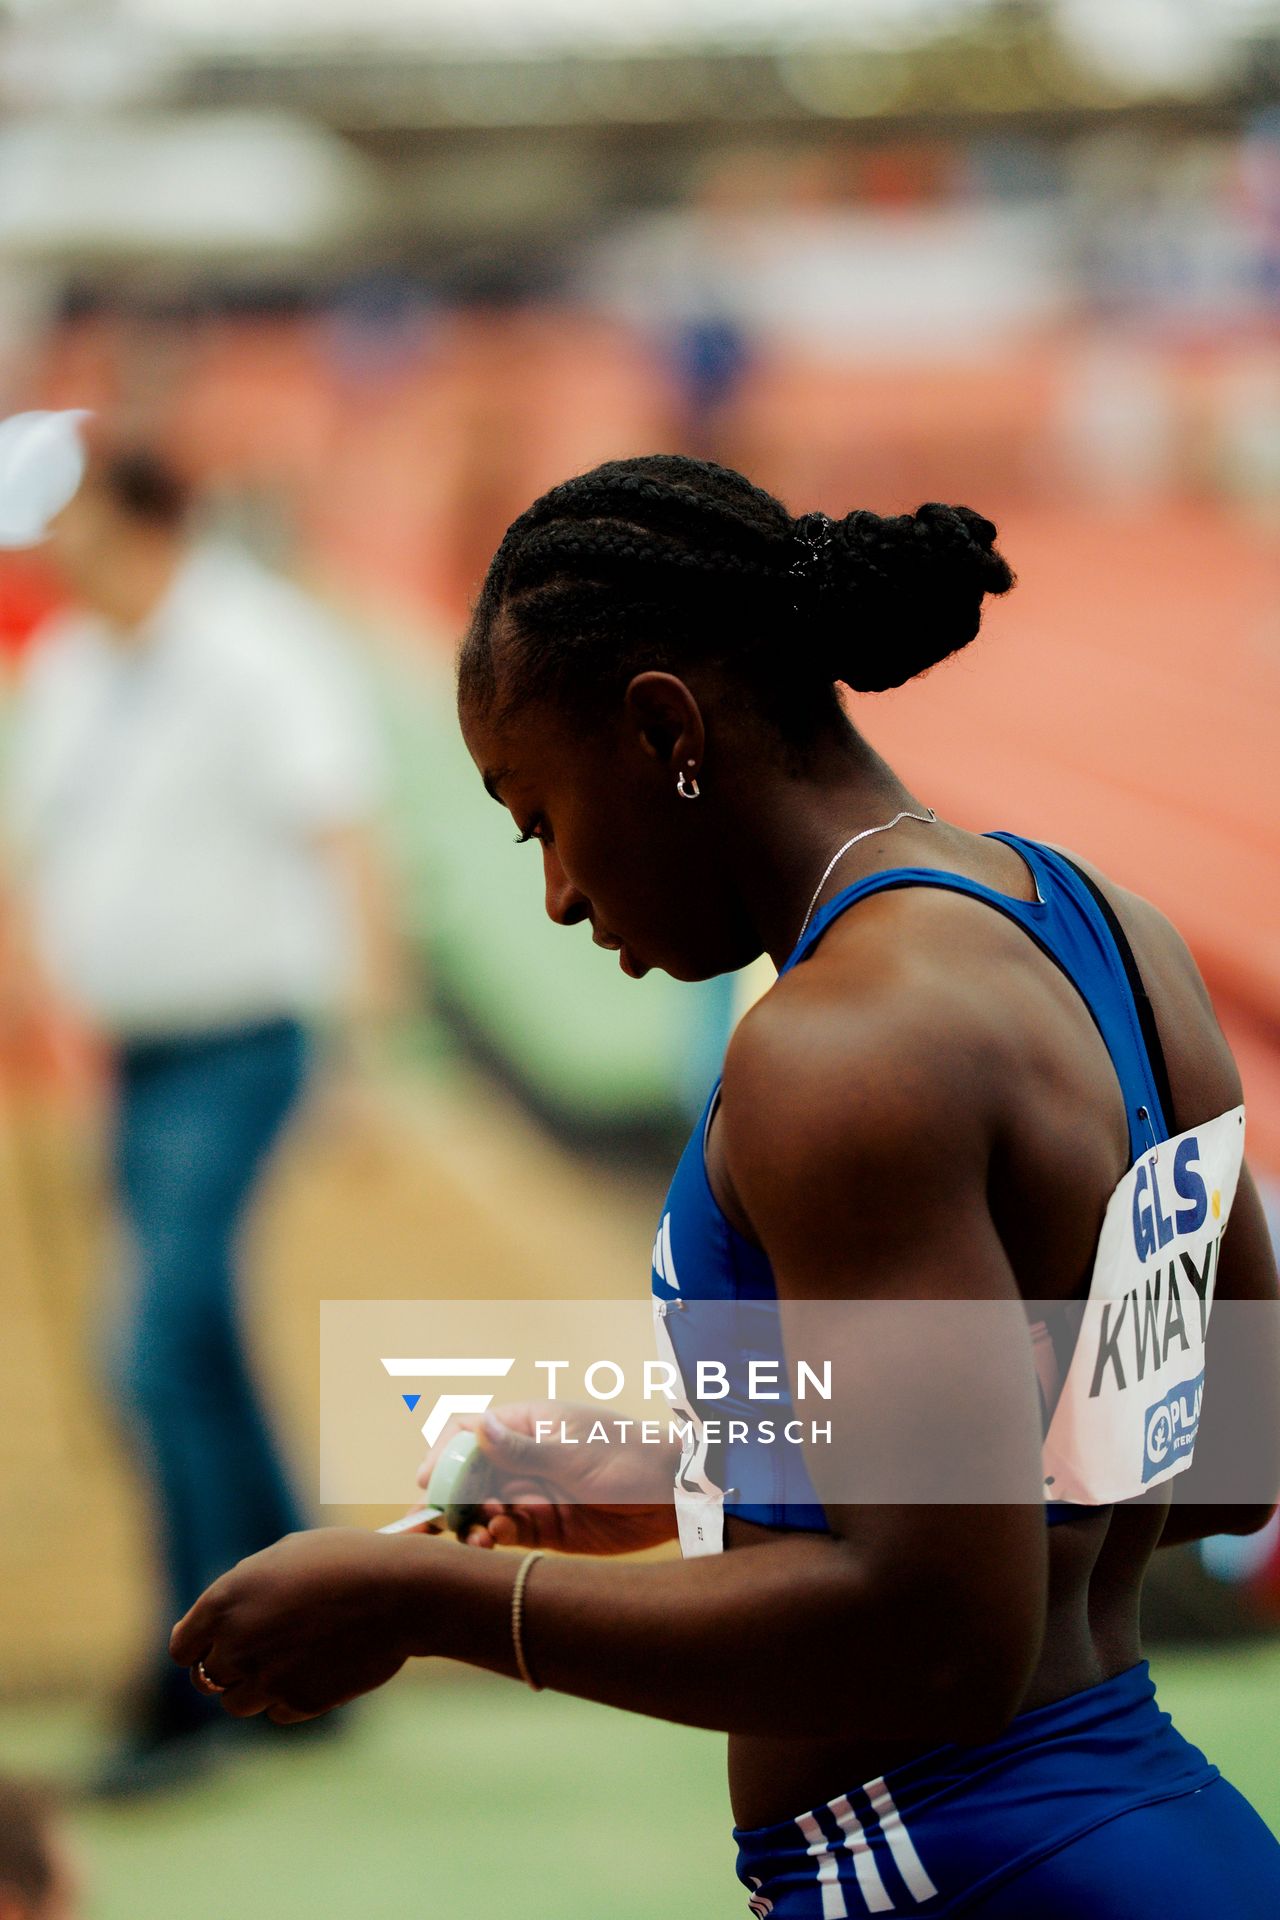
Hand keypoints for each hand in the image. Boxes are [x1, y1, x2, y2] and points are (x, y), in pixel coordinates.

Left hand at [169, 1529, 424, 1722]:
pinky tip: (315, 1671)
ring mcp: (265, 1678)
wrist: (400, 1592)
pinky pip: (277, 1712)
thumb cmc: (347, 1562)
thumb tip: (218, 1619)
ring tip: (288, 1662)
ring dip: (256, 1688)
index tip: (215, 1648)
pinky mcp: (297, 1703)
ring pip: (237, 1704)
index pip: (183, 1647)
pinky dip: (289, 1698)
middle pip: (206, 1679)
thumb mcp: (286, 1557)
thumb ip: (243, 1589)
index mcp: (225, 1601)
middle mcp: (236, 1643)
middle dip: (229, 1668)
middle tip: (260, 1653)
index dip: (198, 1648)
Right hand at [415, 1403, 677, 1555]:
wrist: (675, 1499)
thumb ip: (524, 1448)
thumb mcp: (576, 1453)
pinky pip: (505, 1532)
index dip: (443, 1455)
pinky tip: (496, 1541)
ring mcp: (530, 1492)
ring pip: (481, 1508)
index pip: (468, 1431)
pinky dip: (494, 1538)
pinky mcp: (543, 1526)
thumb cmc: (632, 1460)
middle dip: (450, 1498)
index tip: (429, 1482)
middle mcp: (521, 1458)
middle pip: (467, 1475)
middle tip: (438, 1525)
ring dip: (471, 1523)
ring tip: (479, 1538)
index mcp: (527, 1424)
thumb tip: (478, 1427)